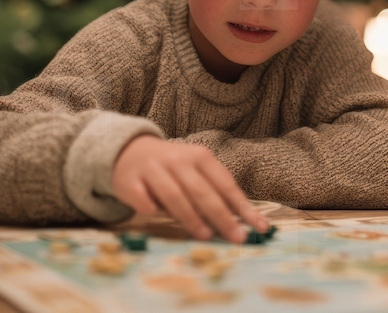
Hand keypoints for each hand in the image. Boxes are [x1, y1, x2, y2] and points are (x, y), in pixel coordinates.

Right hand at [111, 135, 268, 242]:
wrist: (129, 150)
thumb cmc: (172, 167)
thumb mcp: (196, 170)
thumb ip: (214, 191)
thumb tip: (239, 221)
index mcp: (199, 156)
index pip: (224, 183)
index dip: (242, 206)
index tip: (258, 226)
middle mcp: (177, 160)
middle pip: (202, 191)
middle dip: (221, 216)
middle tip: (235, 237)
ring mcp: (152, 169)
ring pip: (174, 194)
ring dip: (191, 216)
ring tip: (205, 235)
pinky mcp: (130, 181)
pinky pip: (142, 198)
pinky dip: (151, 207)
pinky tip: (157, 216)